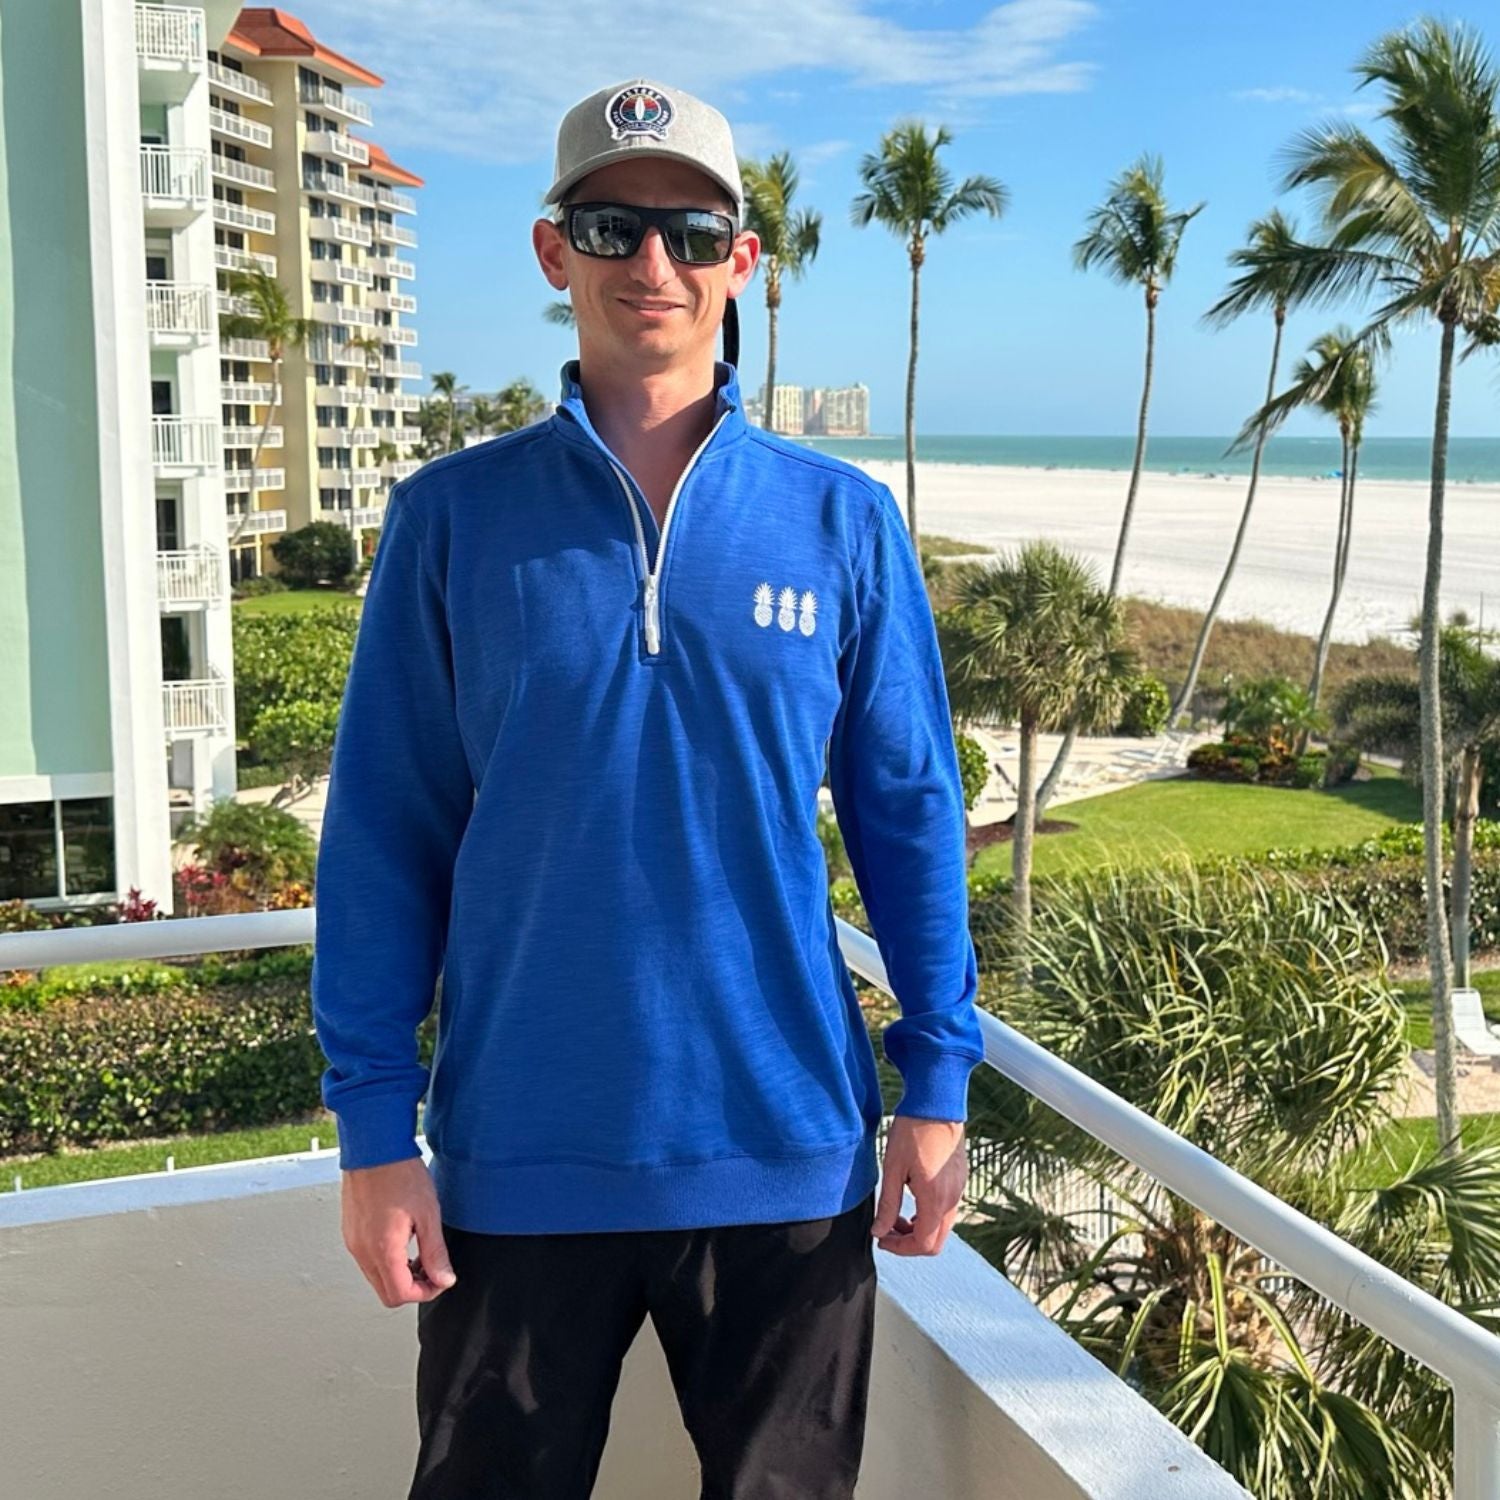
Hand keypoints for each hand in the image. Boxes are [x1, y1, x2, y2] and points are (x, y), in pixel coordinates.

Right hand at [341, 1155, 456, 1306]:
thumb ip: (435, 1252)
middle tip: (431, 1268)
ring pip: (376, 1277)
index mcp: (382, 1250)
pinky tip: (403, 1240)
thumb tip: (444, 1278)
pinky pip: (368, 1260)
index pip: (401, 1295)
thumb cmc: (399, 1173)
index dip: (426, 1292)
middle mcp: (362, 1251)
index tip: (441, 1278)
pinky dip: (387, 1260)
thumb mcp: (428, 1214)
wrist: (374, 1147)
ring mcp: (353, 1242)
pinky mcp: (351, 1232)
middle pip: (386, 1292)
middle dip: (412, 1287)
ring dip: (399, 1274)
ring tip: (419, 1252)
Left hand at [872, 1115, 966, 1255]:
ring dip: (919, 1229)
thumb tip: (879, 1232)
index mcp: (936, 1199)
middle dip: (909, 1243)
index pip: (923, 1244)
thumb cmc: (913, 1130)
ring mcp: (959, 1189)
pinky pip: (947, 1210)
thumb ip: (888, 1204)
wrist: (937, 1102)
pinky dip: (928, 1215)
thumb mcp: (893, 1168)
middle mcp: (953, 1199)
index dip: (900, 1249)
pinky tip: (911, 1198)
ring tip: (896, 1215)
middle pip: (935, 1241)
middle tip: (887, 1230)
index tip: (881, 1239)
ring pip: (942, 1227)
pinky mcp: (960, 1180)